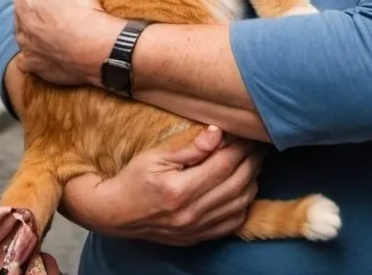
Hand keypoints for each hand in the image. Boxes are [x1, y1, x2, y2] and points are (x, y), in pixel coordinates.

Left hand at [14, 0, 121, 85]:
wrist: (95, 47)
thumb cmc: (80, 9)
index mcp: (24, 6)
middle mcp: (21, 30)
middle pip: (22, 13)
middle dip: (31, 4)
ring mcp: (29, 52)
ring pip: (25, 37)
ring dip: (32, 29)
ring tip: (47, 23)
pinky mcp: (40, 69)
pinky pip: (31, 61)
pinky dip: (35, 54)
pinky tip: (44, 51)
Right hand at [66, 125, 262, 245]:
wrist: (114, 214)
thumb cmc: (133, 179)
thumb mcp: (156, 156)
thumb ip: (190, 147)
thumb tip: (217, 132)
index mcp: (180, 190)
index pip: (225, 165)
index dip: (242, 147)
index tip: (249, 134)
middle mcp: (191, 214)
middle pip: (238, 185)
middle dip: (253, 161)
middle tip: (257, 145)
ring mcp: (195, 230)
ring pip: (240, 205)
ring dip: (252, 182)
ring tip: (252, 162)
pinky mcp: (196, 239)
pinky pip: (232, 224)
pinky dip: (243, 205)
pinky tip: (242, 189)